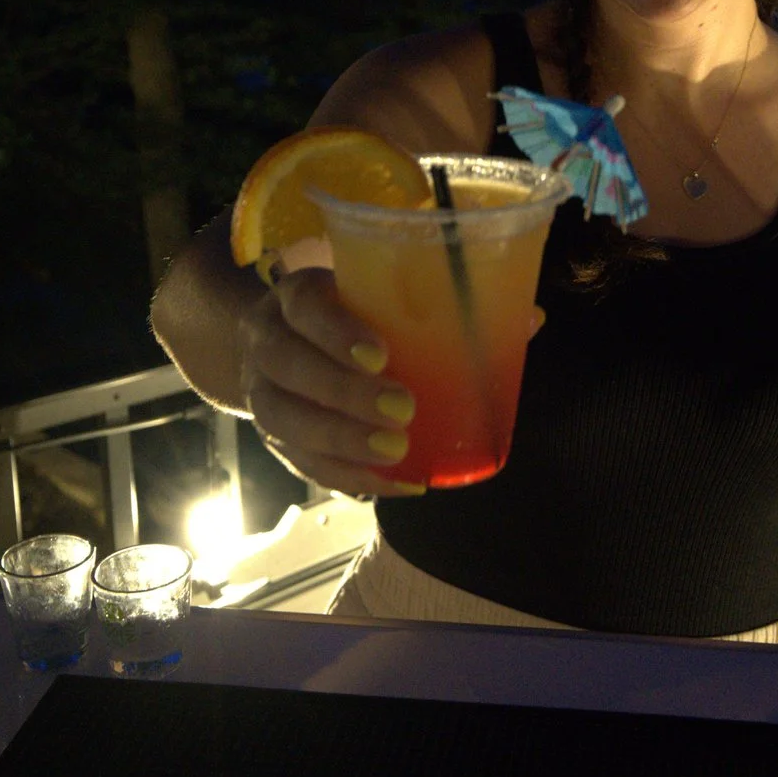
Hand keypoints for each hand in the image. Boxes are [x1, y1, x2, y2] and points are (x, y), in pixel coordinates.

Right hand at [238, 268, 427, 498]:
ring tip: (394, 452)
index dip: (337, 332)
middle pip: (287, 366)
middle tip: (401, 409)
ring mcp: (260, 393)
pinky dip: (348, 476)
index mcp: (292, 296)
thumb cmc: (349, 314)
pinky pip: (302, 463)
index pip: (305, 307)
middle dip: (344, 392)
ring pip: (283, 420)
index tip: (381, 356)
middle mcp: (264, 342)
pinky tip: (392, 483)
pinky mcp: (273, 438)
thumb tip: (517, 319)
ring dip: (341, 441)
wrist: (288, 340)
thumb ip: (420, 305)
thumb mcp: (370, 293)